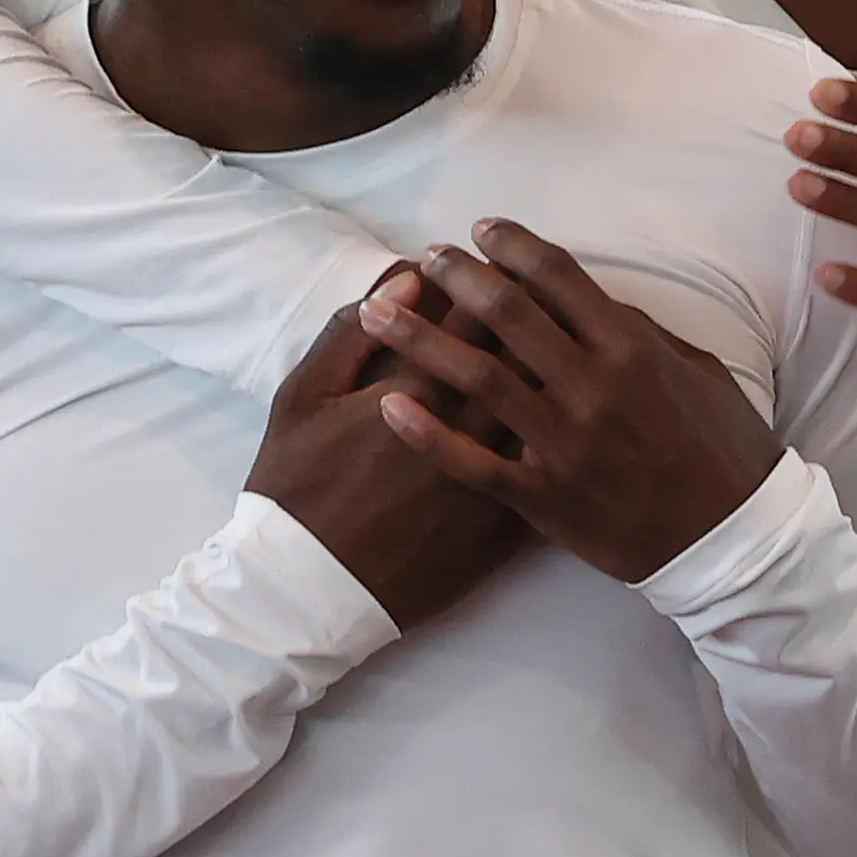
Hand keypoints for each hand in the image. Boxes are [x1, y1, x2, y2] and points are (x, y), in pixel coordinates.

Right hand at [243, 269, 533, 629]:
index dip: (486, 278)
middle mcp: (466, 429)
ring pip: (546, 409)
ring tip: (554, 348)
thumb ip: (351, 332)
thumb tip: (406, 281)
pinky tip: (561, 417)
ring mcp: (493, 481)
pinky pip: (549, 469)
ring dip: (554, 372)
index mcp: (416, 388)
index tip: (485, 263)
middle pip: (524, 351)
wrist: (308, 594)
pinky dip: (560, 436)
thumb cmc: (296, 488)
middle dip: (532, 315)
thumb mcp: (302, 397)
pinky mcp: (505, 525)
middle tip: (533, 294)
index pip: (474, 311)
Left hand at [361, 219, 785, 582]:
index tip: (482, 230)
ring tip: (379, 310)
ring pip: (477, 377)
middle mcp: (592, 387)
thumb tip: (595, 300)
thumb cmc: (722, 449)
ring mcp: (565, 444)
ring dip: (421, 337)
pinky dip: (428, 434)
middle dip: (457, 277)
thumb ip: (643, 333)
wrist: (731, 541)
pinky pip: (474, 462)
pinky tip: (389, 404)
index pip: (559, 276)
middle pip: (507, 313)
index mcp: (631, 349)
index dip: (513, 245)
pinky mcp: (545, 497)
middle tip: (426, 258)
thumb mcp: (699, 371)